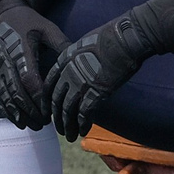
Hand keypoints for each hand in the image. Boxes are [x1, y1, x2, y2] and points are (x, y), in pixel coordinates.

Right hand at [0, 1, 68, 130]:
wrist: (3, 15)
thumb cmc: (30, 22)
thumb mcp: (48, 29)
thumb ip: (62, 44)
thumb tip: (80, 61)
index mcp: (21, 50)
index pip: (28, 79)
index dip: (38, 97)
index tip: (49, 110)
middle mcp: (5, 61)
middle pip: (16, 92)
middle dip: (30, 111)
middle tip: (44, 124)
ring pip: (4, 96)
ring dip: (17, 114)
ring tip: (31, 125)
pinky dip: (5, 109)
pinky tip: (16, 120)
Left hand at [44, 14, 150, 139]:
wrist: (125, 39)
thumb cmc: (111, 37)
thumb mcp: (85, 43)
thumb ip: (78, 58)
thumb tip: (81, 67)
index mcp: (64, 60)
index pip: (49, 85)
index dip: (47, 101)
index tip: (49, 111)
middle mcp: (68, 73)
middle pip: (56, 101)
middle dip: (57, 118)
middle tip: (59, 129)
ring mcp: (80, 83)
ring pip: (67, 111)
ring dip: (68, 126)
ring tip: (69, 136)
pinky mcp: (94, 92)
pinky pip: (84, 114)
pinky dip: (82, 125)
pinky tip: (82, 132)